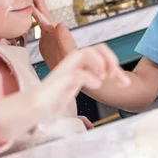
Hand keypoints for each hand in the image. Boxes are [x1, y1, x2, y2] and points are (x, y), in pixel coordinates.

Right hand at [0, 46, 129, 147]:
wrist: (34, 109)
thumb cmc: (53, 98)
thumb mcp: (76, 87)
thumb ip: (87, 78)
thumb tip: (102, 79)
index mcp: (79, 64)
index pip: (99, 51)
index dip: (113, 62)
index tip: (122, 82)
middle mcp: (73, 63)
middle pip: (96, 48)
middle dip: (111, 60)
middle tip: (116, 78)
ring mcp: (66, 70)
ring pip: (86, 52)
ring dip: (100, 63)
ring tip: (104, 78)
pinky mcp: (60, 81)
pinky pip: (77, 73)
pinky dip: (90, 78)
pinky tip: (96, 86)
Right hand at [33, 0, 75, 69]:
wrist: (73, 72)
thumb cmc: (75, 62)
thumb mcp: (69, 51)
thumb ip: (65, 39)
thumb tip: (59, 24)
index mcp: (58, 33)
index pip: (46, 18)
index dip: (39, 9)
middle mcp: (53, 33)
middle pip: (44, 16)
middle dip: (38, 4)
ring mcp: (48, 37)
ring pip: (40, 20)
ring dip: (35, 10)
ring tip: (28, 0)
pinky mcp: (44, 44)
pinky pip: (37, 30)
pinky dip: (33, 21)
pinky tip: (28, 17)